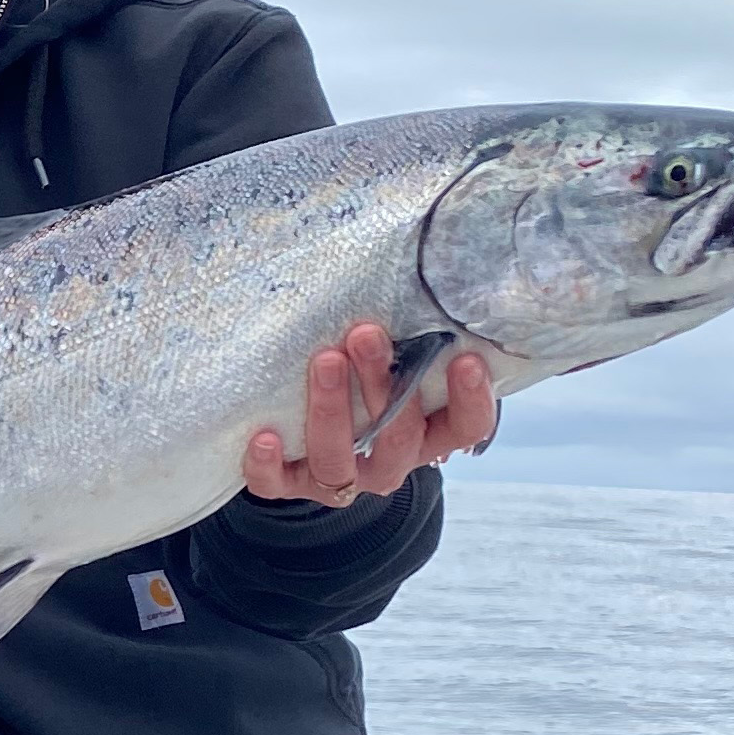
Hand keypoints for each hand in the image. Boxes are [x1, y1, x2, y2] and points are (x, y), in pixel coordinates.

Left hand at [244, 321, 497, 506]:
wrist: (308, 439)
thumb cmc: (366, 378)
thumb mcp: (400, 355)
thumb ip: (416, 328)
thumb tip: (420, 247)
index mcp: (428, 435)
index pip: (465, 427)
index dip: (471, 400)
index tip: (465, 358)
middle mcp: (390, 463)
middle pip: (398, 437)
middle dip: (381, 384)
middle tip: (364, 334)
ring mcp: (342, 479)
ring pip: (338, 459)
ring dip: (331, 410)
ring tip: (324, 360)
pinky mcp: (291, 486)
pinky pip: (278, 486)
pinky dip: (268, 466)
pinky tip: (263, 436)